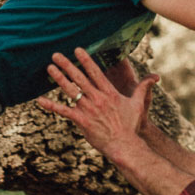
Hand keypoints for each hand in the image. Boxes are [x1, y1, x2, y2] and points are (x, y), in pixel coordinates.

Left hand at [37, 49, 159, 153]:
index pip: (95, 72)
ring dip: (58, 79)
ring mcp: (88, 109)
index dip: (86, 60)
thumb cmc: (130, 126)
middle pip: (79, 78)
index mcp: (109, 93)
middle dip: (67, 65)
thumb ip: (143, 88)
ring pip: (70, 90)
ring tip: (49, 68)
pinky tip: (40, 100)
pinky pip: (64, 111)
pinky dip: (51, 106)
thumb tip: (155, 78)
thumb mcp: (138, 104)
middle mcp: (97, 98)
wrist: (124, 145)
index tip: (77, 50)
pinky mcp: (81, 121)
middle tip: (56, 54)